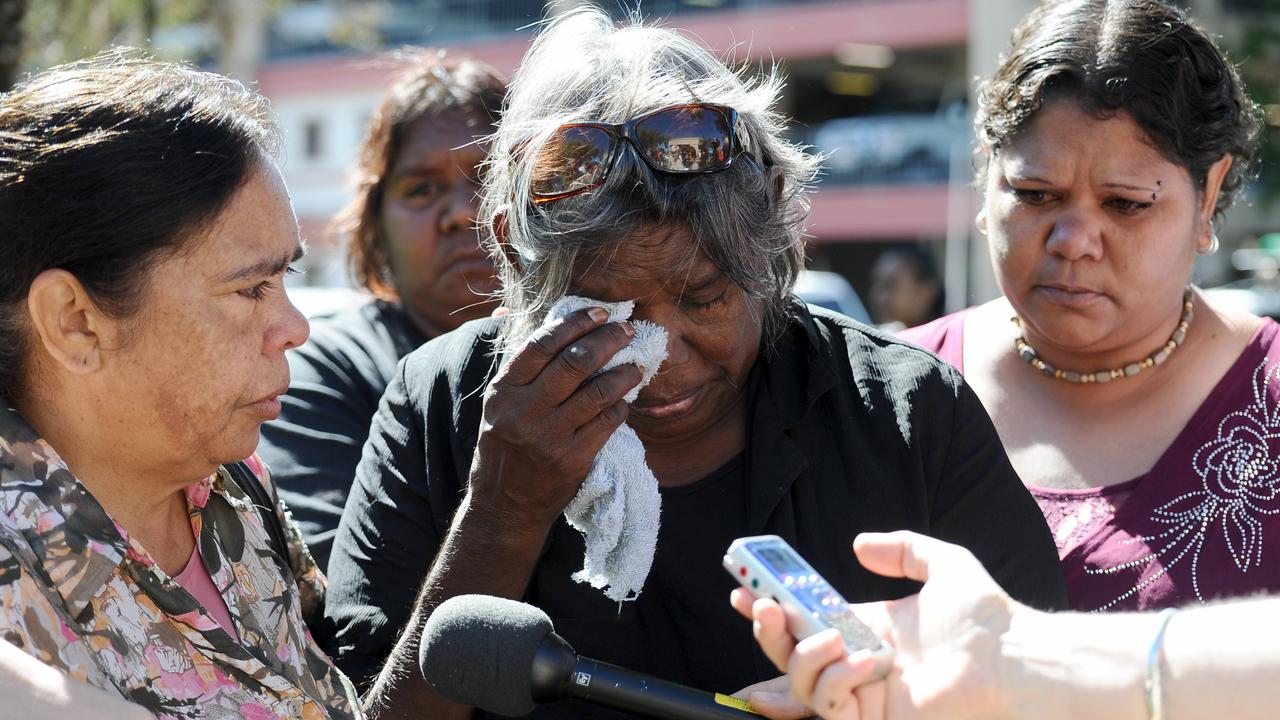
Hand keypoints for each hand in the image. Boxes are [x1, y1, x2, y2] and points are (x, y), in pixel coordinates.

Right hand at [468, 307, 642, 527]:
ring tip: (636, 365)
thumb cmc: (505, 445)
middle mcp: (524, 410)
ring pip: (598, 391)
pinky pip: (608, 422)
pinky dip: (621, 406)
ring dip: (624, 373)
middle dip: (608, 340)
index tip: (599, 312)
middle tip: (627, 330)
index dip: (575, 323)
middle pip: (575, 362)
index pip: (542, 344)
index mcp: (503, 390)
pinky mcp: (573, 459)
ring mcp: (549, 436)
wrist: (504, 504)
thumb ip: (522, 367)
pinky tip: (626, 400)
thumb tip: (552, 322)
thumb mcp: (498, 404)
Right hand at [731, 531, 1020, 719]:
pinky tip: (864, 662)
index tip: (740, 585)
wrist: (1015, 658)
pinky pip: (830, 706)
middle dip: (766, 628)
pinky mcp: (873, 718)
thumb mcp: (943, 564)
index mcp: (865, 627)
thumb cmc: (987, 618)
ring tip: (831, 636)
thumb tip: (859, 544)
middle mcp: (857, 660)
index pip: (803, 618)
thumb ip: (903, 548)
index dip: (769, 603)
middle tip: (759, 603)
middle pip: (790, 651)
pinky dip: (836, 681)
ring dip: (804, 655)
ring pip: (801, 681)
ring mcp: (863, 692)